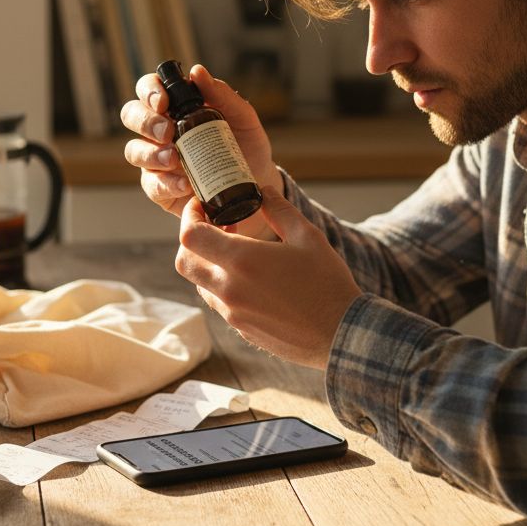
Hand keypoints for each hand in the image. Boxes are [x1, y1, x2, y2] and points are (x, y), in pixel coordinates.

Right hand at [120, 64, 281, 237]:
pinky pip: (152, 185)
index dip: (149, 91)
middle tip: (168, 132)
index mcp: (174, 106)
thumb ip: (222, 94)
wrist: (256, 182)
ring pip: (134, 151)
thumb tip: (197, 72)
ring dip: (151, 154)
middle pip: (131, 116)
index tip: (163, 102)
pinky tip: (185, 184)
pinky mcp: (161, 188)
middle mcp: (158, 130)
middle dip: (146, 122)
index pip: (149, 88)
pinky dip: (166, 184)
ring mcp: (156, 159)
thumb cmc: (246, 144)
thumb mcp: (242, 117)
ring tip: (175, 159)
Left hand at [175, 186, 360, 369]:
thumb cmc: (327, 283)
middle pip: (185, 262)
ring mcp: (233, 313)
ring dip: (210, 264)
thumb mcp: (308, 237)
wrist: (341, 334)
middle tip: (217, 228)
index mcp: (242, 261)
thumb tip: (263, 190)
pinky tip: (254, 279)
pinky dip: (225, 286)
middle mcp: (229, 289)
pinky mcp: (242, 329)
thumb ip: (279, 210)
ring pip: (201, 283)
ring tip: (240, 253)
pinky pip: (220, 304)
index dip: (189, 216)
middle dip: (193, 241)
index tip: (202, 207)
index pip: (190, 236)